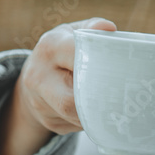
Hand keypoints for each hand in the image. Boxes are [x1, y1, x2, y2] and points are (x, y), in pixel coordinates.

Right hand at [0, 16, 116, 154]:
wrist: (34, 77)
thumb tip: (110, 29)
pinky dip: (90, 120)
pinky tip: (95, 109)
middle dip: (98, 101)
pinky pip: (76, 126)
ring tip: (112, 103)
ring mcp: (40, 104)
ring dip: (96, 113)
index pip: (75, 56)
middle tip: (121, 97)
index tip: (117, 68)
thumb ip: (92, 28)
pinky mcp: (49, 122)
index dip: (98, 64)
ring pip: (76, 117)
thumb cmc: (63, 50)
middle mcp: (39, 76)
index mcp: (50, 47)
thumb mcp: (73, 32)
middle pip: (71, 100)